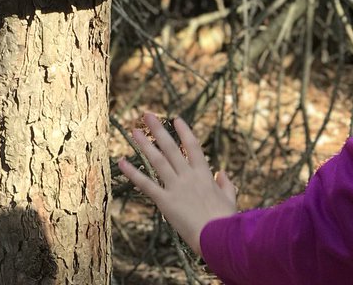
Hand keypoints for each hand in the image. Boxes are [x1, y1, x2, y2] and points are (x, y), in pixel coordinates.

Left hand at [119, 113, 238, 254]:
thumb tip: (221, 172)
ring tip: (133, 130)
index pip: (193, 147)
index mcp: (204, 175)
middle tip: (146, 114)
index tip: (176, 119)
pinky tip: (122, 162)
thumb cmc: (227, 223)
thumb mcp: (230, 201)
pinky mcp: (165, 201)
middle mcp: (188, 176)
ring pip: (157, 160)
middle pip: (170, 148)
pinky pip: (146, 185)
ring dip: (144, 144)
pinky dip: (133, 173)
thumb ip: (226, 185)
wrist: (219, 239)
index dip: (184, 132)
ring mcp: (176, 187)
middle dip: (158, 130)